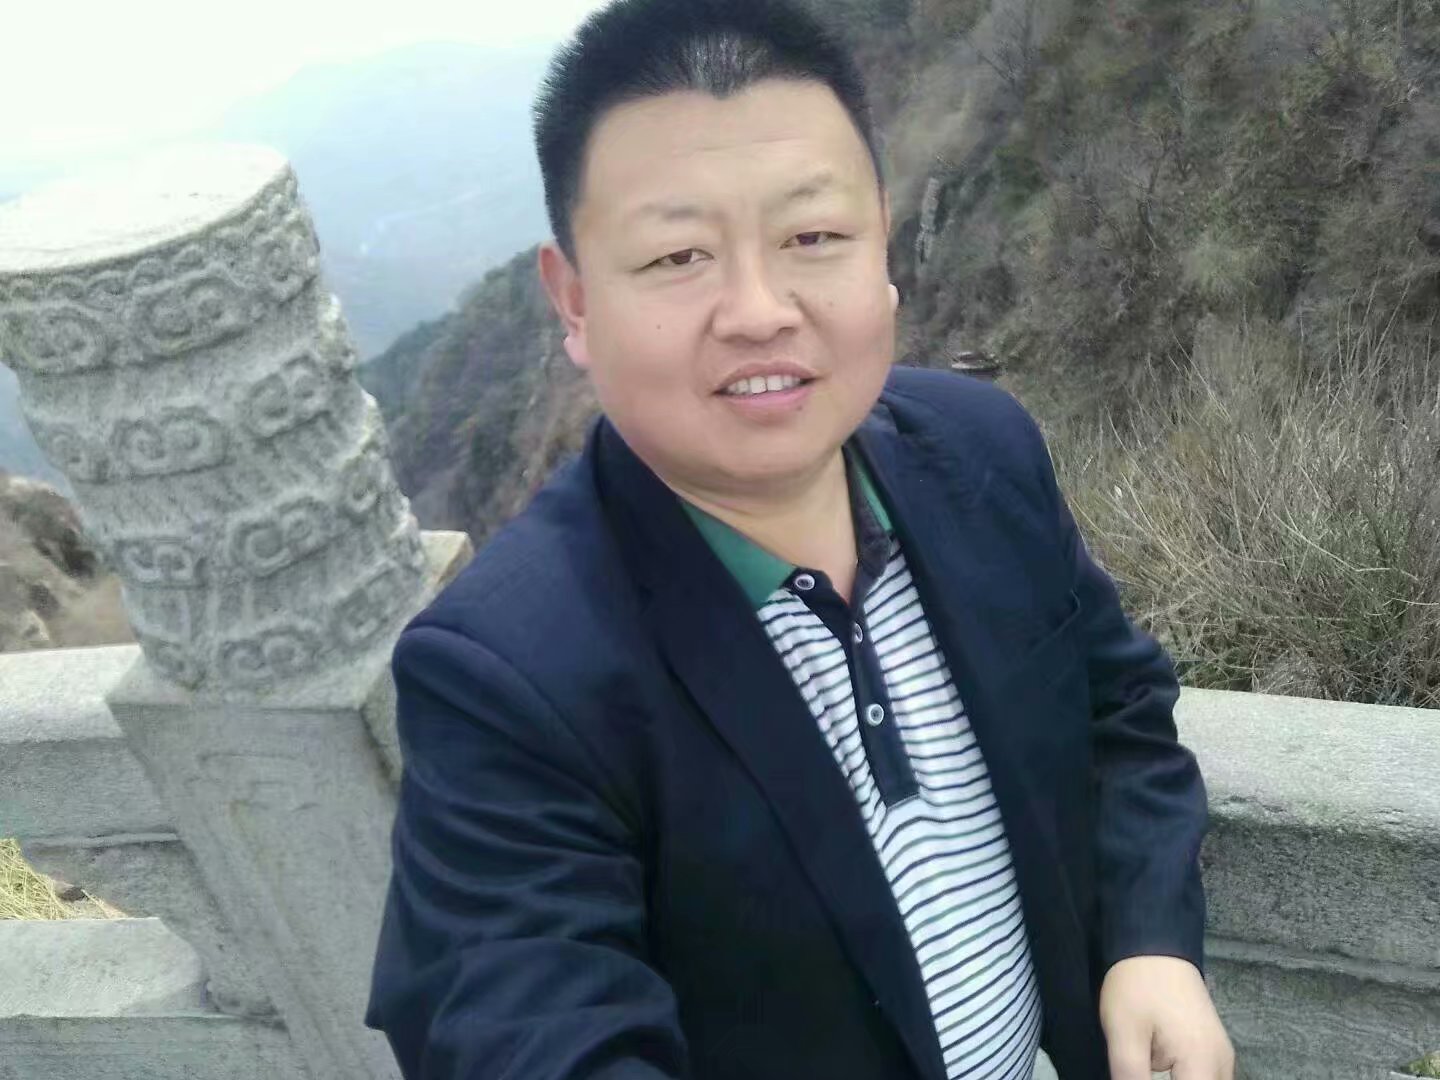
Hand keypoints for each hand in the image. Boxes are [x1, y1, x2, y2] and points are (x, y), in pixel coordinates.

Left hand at [1098, 955, 1234, 1078]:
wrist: (1153, 940)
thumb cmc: (1137, 986)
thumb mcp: (1124, 1036)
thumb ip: (1131, 1079)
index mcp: (1203, 1063)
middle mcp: (1223, 1064)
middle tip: (1141, 1075)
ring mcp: (1223, 1056)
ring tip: (1148, 1071)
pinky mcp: (1214, 1048)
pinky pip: (1207, 1079)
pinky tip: (1162, 1075)